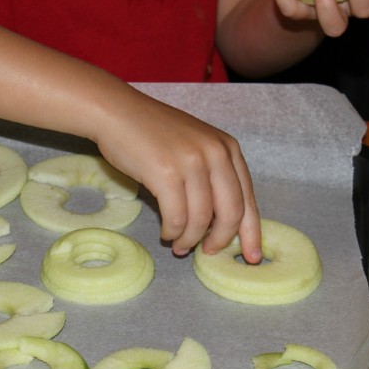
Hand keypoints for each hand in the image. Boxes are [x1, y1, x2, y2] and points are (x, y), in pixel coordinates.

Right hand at [93, 93, 261, 262]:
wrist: (117, 112)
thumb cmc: (152, 133)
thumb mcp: (195, 146)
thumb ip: (213, 175)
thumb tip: (220, 223)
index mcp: (227, 147)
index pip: (248, 198)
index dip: (251, 232)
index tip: (252, 256)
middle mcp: (215, 153)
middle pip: (231, 212)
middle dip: (221, 239)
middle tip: (209, 252)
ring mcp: (191, 162)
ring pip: (202, 219)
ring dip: (191, 239)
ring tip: (180, 246)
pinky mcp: (166, 174)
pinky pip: (177, 217)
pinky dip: (173, 231)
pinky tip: (167, 233)